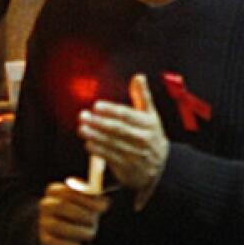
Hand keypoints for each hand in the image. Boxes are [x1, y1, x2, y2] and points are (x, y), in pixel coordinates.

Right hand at [38, 181, 109, 244]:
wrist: (69, 231)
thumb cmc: (83, 210)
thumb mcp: (90, 202)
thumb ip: (95, 199)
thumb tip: (104, 202)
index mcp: (56, 191)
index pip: (67, 191)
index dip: (85, 199)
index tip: (102, 207)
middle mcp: (46, 204)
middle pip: (61, 205)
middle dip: (81, 214)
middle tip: (94, 220)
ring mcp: (44, 221)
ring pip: (56, 225)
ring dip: (77, 231)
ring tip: (91, 234)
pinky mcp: (45, 238)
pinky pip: (52, 242)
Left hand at [77, 74, 166, 192]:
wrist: (161, 167)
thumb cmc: (151, 135)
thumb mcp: (151, 116)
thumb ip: (142, 96)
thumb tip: (139, 77)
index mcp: (148, 124)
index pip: (127, 115)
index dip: (111, 110)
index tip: (96, 106)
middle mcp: (142, 139)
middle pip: (117, 129)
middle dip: (98, 122)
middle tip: (83, 116)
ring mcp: (135, 154)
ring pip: (111, 143)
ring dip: (94, 136)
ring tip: (81, 128)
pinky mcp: (127, 167)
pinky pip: (110, 157)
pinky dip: (98, 150)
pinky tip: (88, 143)